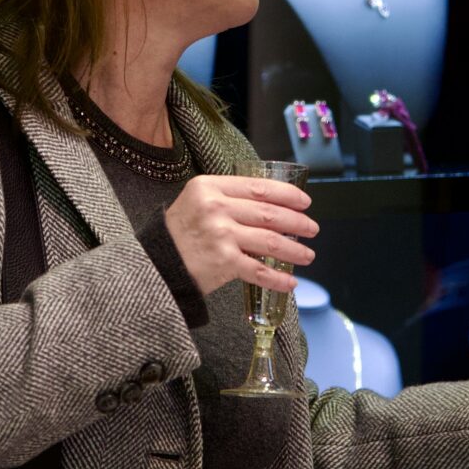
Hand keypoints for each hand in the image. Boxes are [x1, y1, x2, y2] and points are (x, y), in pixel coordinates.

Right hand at [162, 173, 315, 296]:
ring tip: (307, 255)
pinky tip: (290, 282)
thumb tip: (271, 204)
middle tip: (312, 229)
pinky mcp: (222, 262)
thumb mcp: (197, 201)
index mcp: (210, 187)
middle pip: (269, 213)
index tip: (305, 202)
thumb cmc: (178, 232)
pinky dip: (278, 278)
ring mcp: (220, 235)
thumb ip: (228, 197)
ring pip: (270, 241)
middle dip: (297, 222)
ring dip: (294, 250)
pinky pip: (259, 271)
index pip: (259, 187)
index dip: (287, 195)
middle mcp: (216, 208)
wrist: (156, 264)